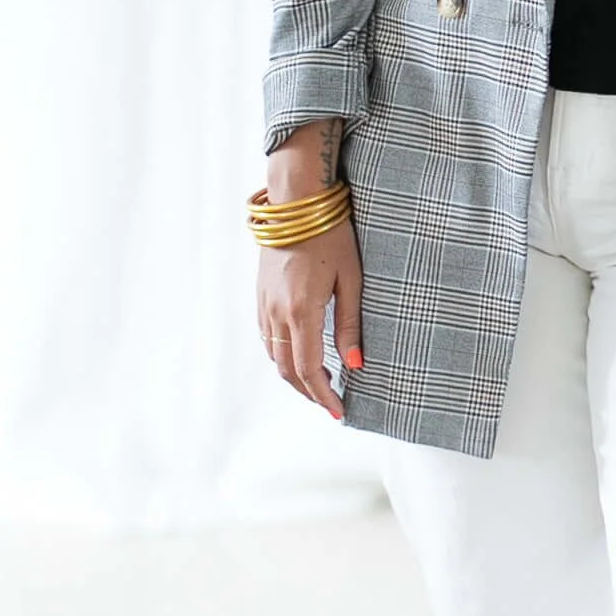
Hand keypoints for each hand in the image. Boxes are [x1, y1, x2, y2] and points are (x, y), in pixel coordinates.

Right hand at [257, 220, 362, 420]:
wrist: (296, 203)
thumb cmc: (332, 236)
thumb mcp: (351, 280)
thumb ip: (350, 325)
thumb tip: (355, 365)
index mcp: (301, 311)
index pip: (309, 369)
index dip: (324, 395)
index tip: (339, 412)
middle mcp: (277, 312)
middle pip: (287, 370)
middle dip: (309, 393)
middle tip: (332, 405)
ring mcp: (264, 304)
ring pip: (274, 356)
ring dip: (294, 377)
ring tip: (319, 386)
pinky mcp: (260, 295)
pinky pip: (267, 338)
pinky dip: (282, 356)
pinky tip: (299, 357)